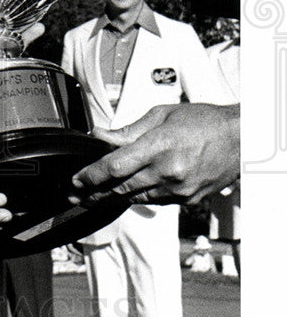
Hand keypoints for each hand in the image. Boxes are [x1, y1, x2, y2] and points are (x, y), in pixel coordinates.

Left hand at [69, 103, 239, 205]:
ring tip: (92, 197)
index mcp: (160, 146)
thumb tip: (101, 136)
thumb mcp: (161, 115)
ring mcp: (178, 189)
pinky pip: (154, 201)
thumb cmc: (204, 122)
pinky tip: (125, 193)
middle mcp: (168, 171)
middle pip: (120, 188)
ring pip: (135, 198)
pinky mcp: (186, 199)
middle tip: (75, 194)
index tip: (77, 179)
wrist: (240, 139)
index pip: (115, 166)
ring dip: (112, 198)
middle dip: (94, 192)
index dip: (92, 175)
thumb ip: (128, 130)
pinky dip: (137, 197)